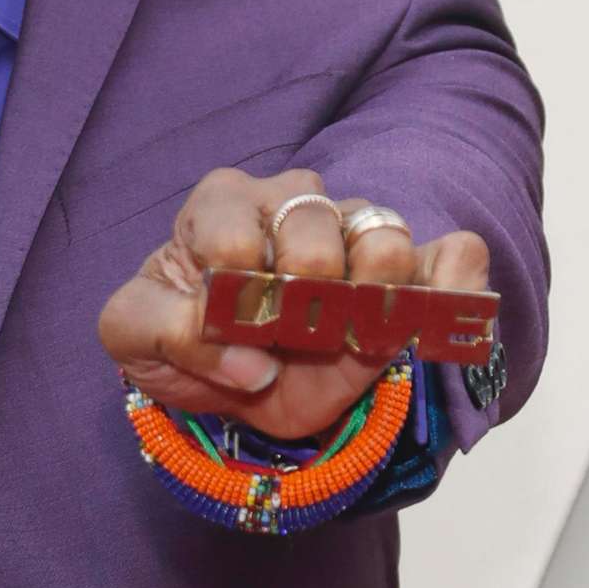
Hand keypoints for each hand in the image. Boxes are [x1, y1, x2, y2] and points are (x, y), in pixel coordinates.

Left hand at [96, 167, 490, 440]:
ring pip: (386, 240)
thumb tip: (248, 359)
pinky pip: (457, 258)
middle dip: (296, 304)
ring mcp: (359, 235)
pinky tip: (423, 326)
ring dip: (367, 304)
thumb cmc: (182, 339)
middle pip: (314, 234)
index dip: (231, 295)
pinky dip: (454, 292)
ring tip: (338, 338)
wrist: (236, 383)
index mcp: (222, 204)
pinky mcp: (414, 273)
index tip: (226, 324)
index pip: (234, 234)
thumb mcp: (132, 337)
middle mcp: (294, 204)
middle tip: (283, 336)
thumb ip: (159, 331)